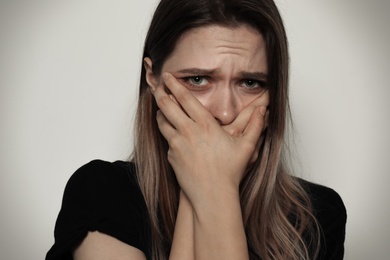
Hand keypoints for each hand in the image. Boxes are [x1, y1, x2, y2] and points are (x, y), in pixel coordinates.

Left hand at [153, 73, 267, 204]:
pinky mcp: (171, 156)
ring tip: (160, 107)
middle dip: (160, 93)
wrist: (212, 195)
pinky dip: (167, 133)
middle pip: (167, 106)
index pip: (185, 98)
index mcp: (205, 125)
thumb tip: (264, 110)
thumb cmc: (230, 171)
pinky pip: (167, 140)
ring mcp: (176, 144)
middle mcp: (187, 131)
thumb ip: (255, 125)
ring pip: (162, 122)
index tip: (168, 76)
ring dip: (160, 112)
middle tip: (157, 85)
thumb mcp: (246, 147)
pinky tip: (171, 133)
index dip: (174, 84)